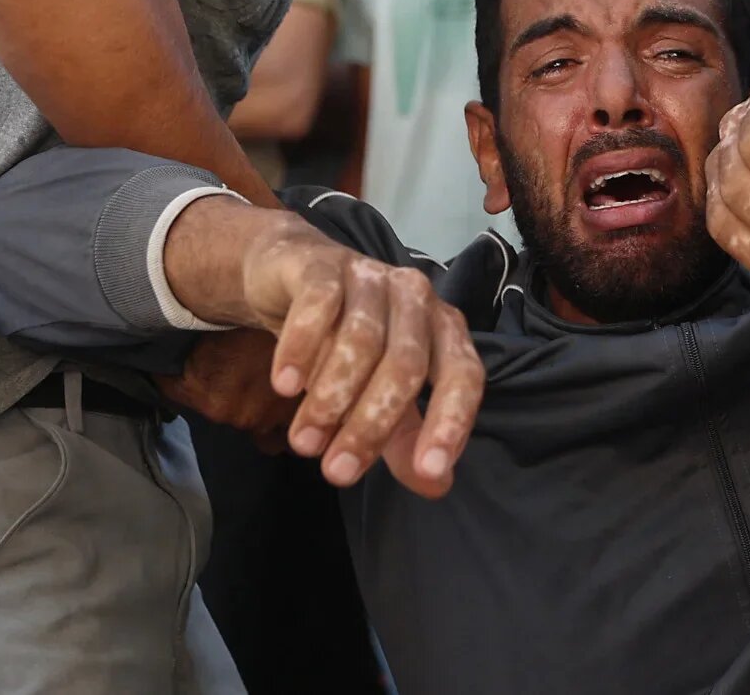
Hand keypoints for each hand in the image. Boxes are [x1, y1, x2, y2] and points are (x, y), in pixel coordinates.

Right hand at [166, 229, 483, 498]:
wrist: (292, 276)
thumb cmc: (348, 341)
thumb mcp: (378, 394)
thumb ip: (406, 437)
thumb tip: (435, 486)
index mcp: (444, 330)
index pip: (464, 376)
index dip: (451, 422)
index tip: (429, 472)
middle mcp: (417, 299)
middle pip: (405, 365)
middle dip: (370, 425)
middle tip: (335, 474)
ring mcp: (372, 275)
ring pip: (361, 339)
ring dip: (330, 397)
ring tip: (304, 442)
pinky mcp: (324, 264)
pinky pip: (319, 305)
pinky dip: (301, 348)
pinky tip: (285, 385)